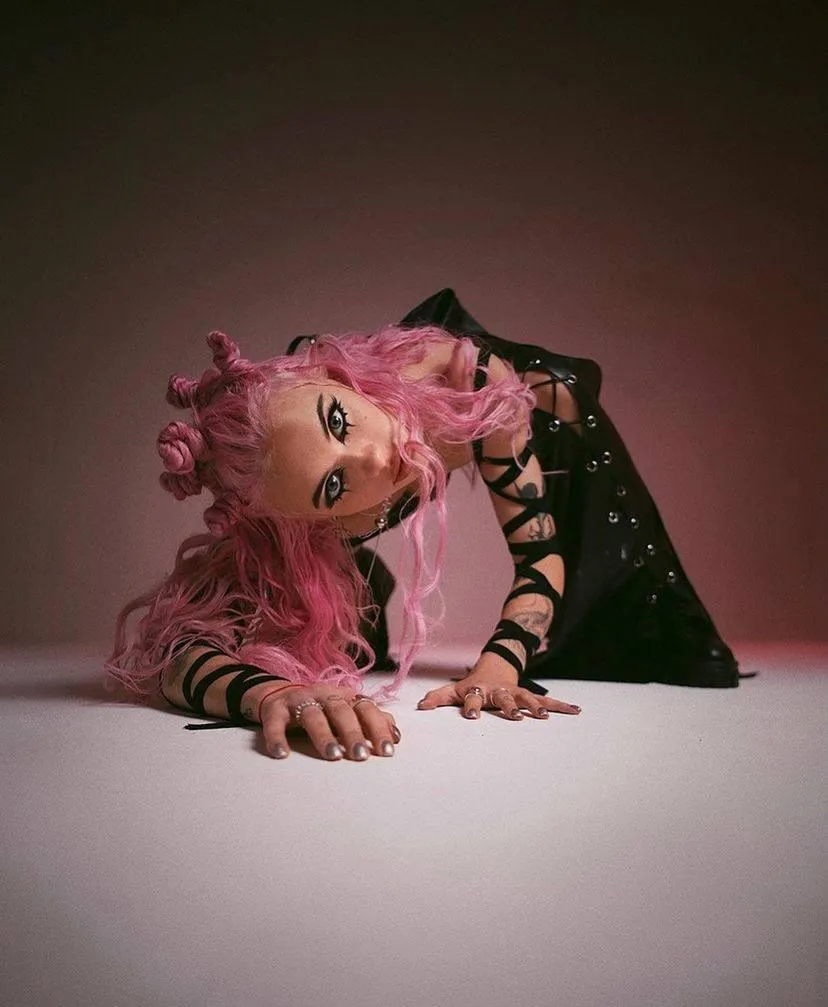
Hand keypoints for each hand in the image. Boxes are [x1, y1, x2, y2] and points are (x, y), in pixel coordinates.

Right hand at [259, 684, 400, 760]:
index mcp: (343, 697)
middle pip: (341, 711)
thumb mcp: (345, 711)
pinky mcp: (275, 710)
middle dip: (353, 733)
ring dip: (323, 735)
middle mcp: (323, 695)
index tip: (387, 751)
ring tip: (333, 756)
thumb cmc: (321, 709)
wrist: (279, 695)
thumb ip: (370, 720)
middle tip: (361, 756)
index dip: (377, 728)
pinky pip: (275, 723)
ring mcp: (299, 701)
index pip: (365, 708)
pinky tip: (282, 754)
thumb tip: (396, 735)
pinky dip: (277, 737)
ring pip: (312, 715)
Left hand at [416, 660, 580, 720]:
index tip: (472, 716)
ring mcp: (516, 693)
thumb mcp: (453, 690)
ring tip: (544, 717)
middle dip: (509, 707)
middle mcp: (498, 692)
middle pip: (503, 699)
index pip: (473, 698)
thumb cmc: (471, 685)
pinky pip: (548, 701)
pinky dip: (561, 706)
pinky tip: (576, 711)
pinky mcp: (529, 696)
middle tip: (515, 717)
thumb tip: (420, 707)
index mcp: (479, 691)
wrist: (494, 668)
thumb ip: (437, 698)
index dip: (472, 706)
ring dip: (536, 707)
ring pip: (527, 699)